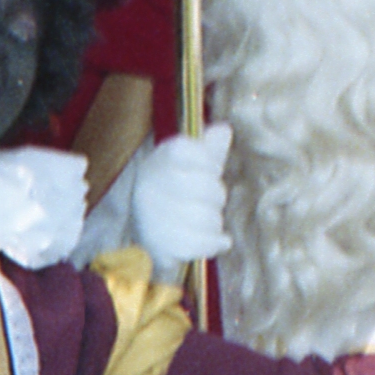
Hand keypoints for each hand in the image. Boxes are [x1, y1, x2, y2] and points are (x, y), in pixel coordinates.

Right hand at [130, 120, 231, 271]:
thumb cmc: (177, 197)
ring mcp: (152, 217)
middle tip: (210, 202)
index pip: (185, 149)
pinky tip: (219, 241)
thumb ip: (208, 150)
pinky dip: (215, 243)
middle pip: (205, 186)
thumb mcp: (191, 169)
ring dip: (215, 222)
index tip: (210, 170)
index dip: (207, 161)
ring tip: (209, 223)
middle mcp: (150, 186)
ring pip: (205, 217)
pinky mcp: (160, 246)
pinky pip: (200, 243)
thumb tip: (224, 128)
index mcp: (158, 161)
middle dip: (216, 197)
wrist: (150, 240)